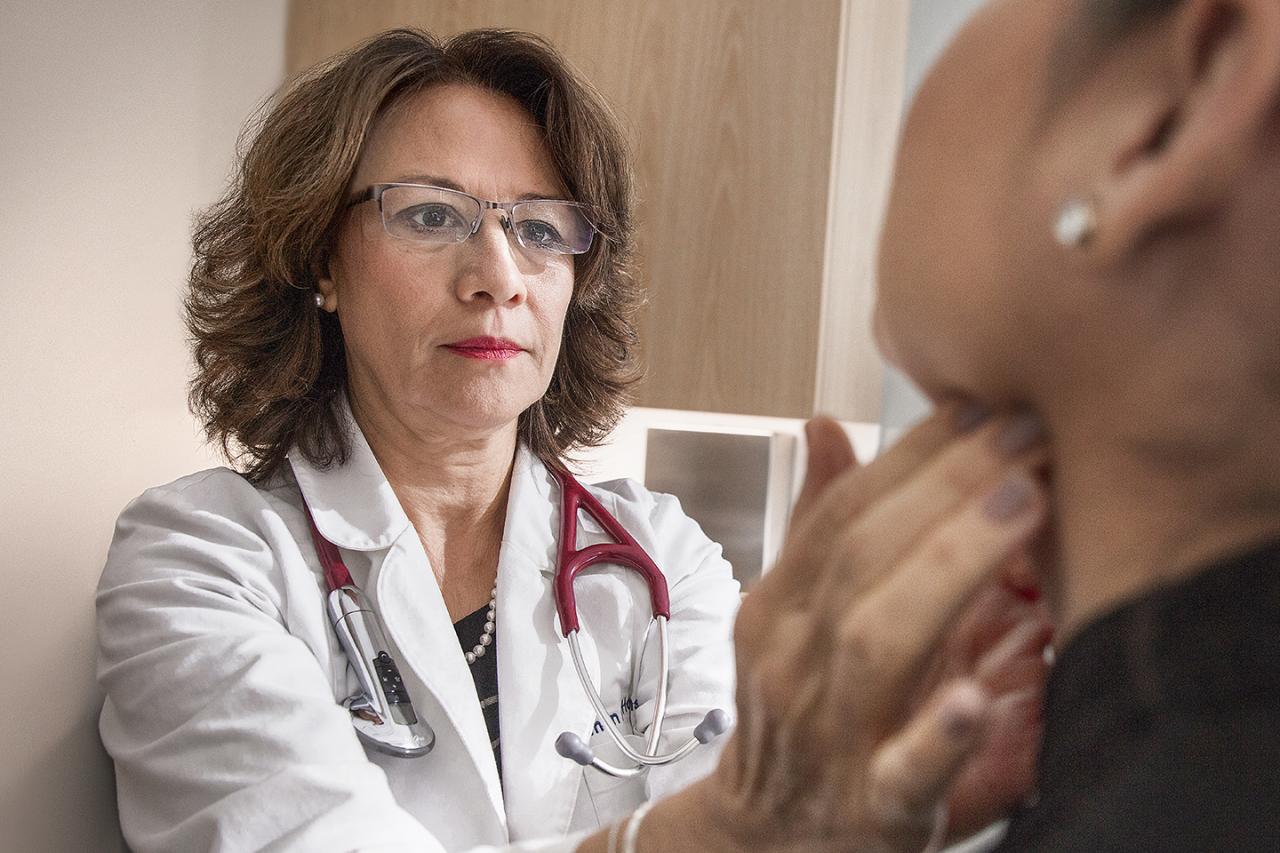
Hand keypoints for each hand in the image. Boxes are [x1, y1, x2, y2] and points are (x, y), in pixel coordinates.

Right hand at [696, 406, 1049, 852]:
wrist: (771, 837)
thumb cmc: (803, 713)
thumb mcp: (796, 615)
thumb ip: (817, 523)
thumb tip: (823, 426)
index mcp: (778, 609)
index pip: (840, 514)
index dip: (909, 456)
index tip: (979, 405)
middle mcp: (794, 661)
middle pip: (859, 559)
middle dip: (945, 489)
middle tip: (1023, 434)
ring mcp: (832, 733)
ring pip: (878, 641)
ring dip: (949, 568)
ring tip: (1021, 507)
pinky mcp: (877, 806)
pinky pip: (903, 768)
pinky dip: (938, 732)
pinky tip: (978, 696)